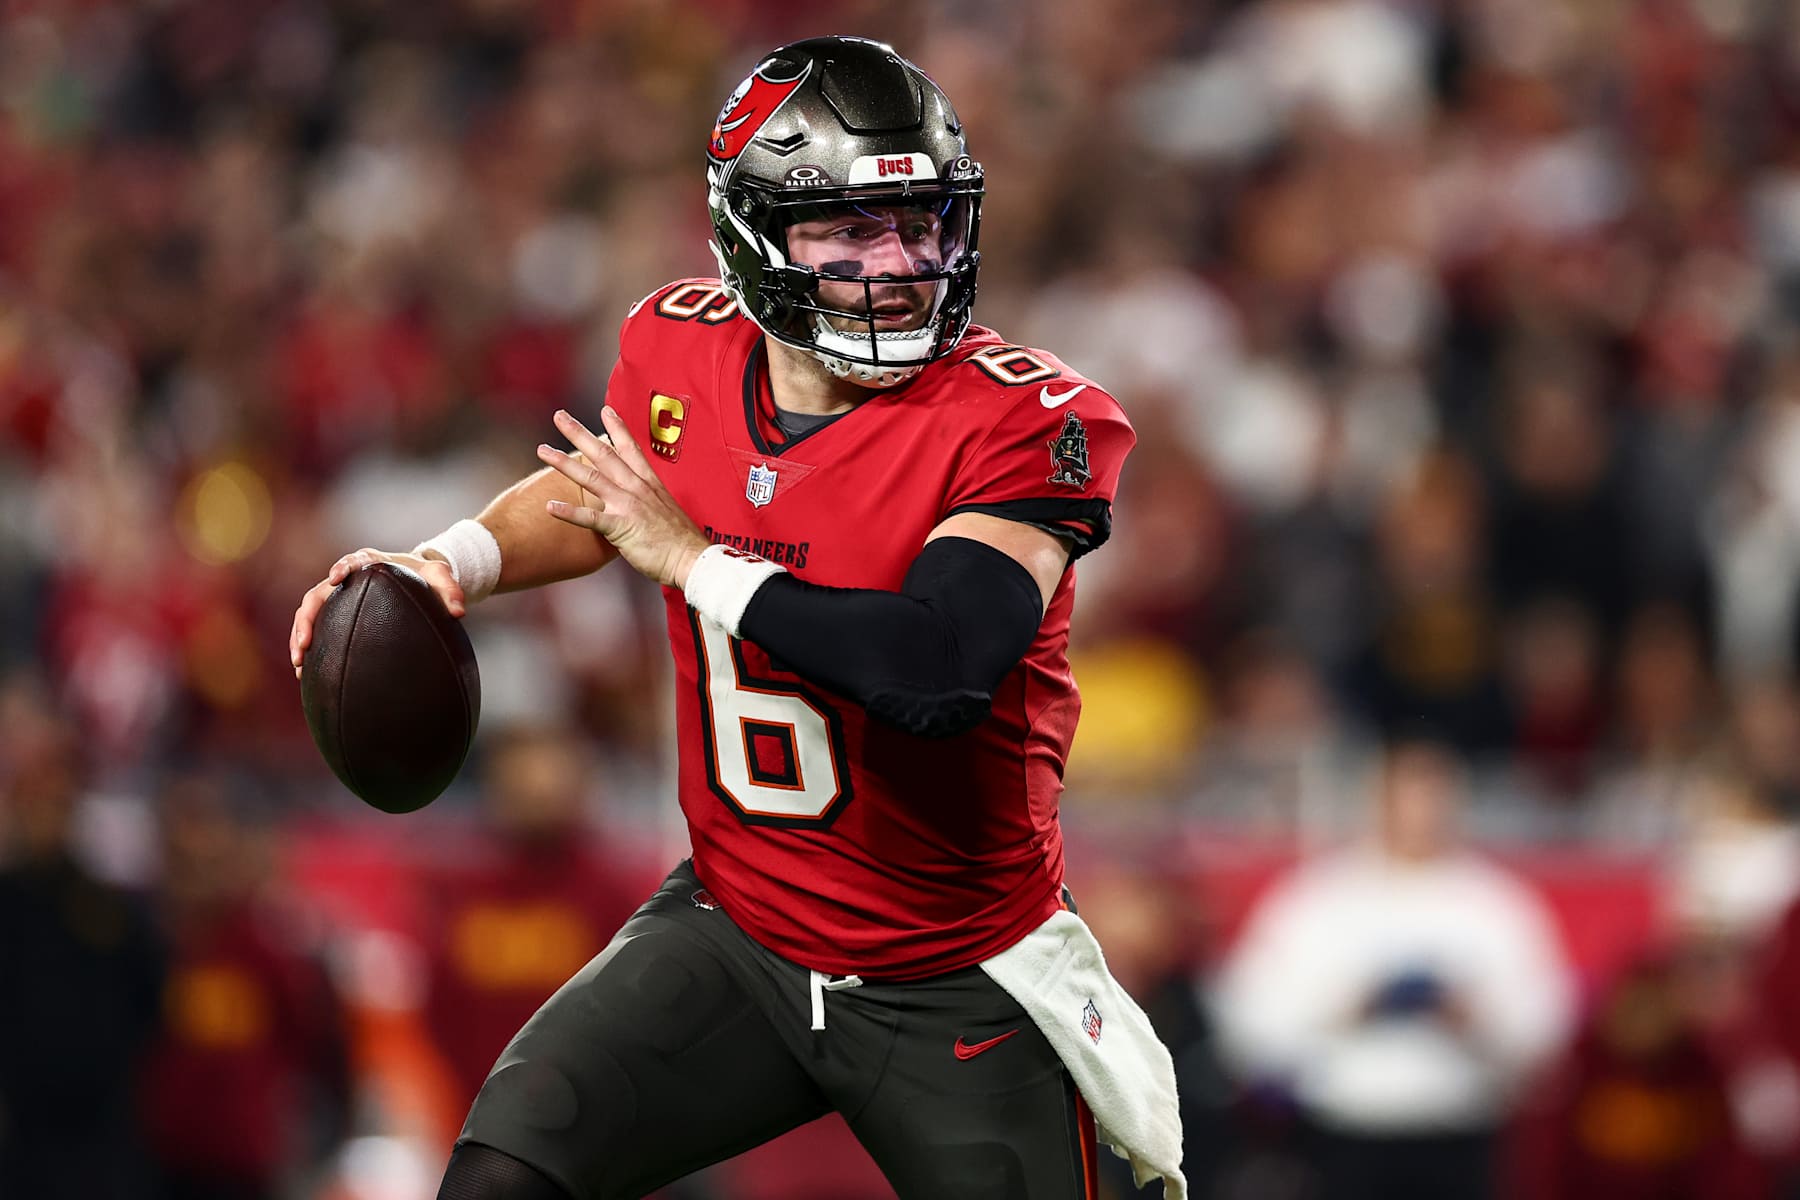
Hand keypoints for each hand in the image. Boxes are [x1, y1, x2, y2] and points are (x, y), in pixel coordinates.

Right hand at [289, 549, 463, 677]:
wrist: (416, 578)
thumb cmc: (426, 576)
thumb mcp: (442, 577)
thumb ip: (451, 590)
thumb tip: (459, 612)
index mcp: (369, 563)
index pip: (351, 563)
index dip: (342, 569)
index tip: (336, 579)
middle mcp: (347, 578)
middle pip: (317, 594)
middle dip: (307, 618)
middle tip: (305, 644)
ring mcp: (338, 596)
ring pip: (309, 613)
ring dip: (300, 637)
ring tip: (299, 664)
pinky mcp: (335, 612)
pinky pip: (317, 628)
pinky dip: (310, 647)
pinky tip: (306, 672)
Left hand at [536, 407, 707, 589]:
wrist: (692, 559)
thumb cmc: (681, 541)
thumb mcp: (667, 511)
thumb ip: (650, 502)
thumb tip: (643, 504)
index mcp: (649, 483)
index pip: (630, 448)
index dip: (616, 428)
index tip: (605, 410)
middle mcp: (636, 488)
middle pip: (604, 454)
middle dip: (579, 433)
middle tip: (559, 416)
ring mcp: (628, 505)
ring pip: (591, 477)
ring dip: (564, 463)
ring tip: (543, 451)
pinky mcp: (621, 527)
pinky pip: (590, 518)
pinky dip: (569, 512)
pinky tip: (550, 507)